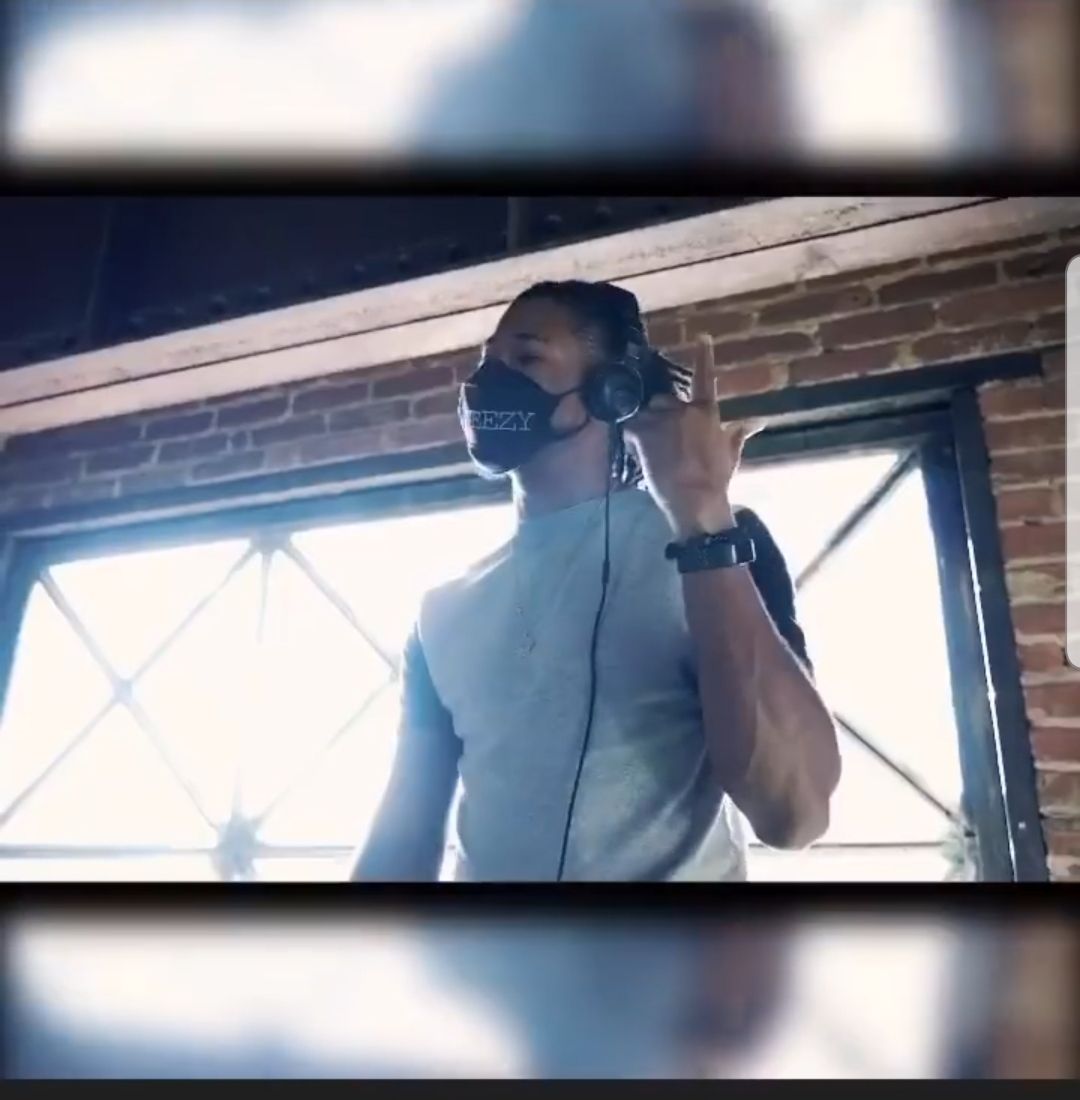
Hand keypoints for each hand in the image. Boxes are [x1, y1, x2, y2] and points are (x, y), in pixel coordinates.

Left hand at [623, 354, 763, 540]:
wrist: (695, 499)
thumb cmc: (716, 479)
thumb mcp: (731, 453)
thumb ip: (740, 433)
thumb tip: (758, 421)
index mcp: (707, 411)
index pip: (706, 377)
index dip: (703, 356)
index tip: (701, 337)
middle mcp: (683, 408)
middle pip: (663, 401)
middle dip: (660, 415)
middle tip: (664, 440)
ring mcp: (662, 418)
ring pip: (645, 415)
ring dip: (645, 428)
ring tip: (652, 451)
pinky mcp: (643, 432)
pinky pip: (630, 428)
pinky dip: (632, 439)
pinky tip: (638, 452)